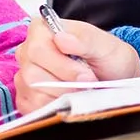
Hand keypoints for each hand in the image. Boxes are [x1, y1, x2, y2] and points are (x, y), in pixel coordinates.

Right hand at [15, 16, 139, 112]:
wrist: (115, 76)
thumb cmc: (107, 57)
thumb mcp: (104, 45)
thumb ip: (84, 39)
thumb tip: (61, 38)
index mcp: (41, 30)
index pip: (37, 50)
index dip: (62, 66)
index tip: (85, 75)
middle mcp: (28, 52)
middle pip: (32, 75)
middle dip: (65, 84)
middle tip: (87, 84)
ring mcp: (24, 76)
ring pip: (33, 94)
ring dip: (61, 97)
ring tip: (81, 91)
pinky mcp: (27, 98)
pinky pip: (32, 108)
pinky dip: (54, 108)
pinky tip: (69, 101)